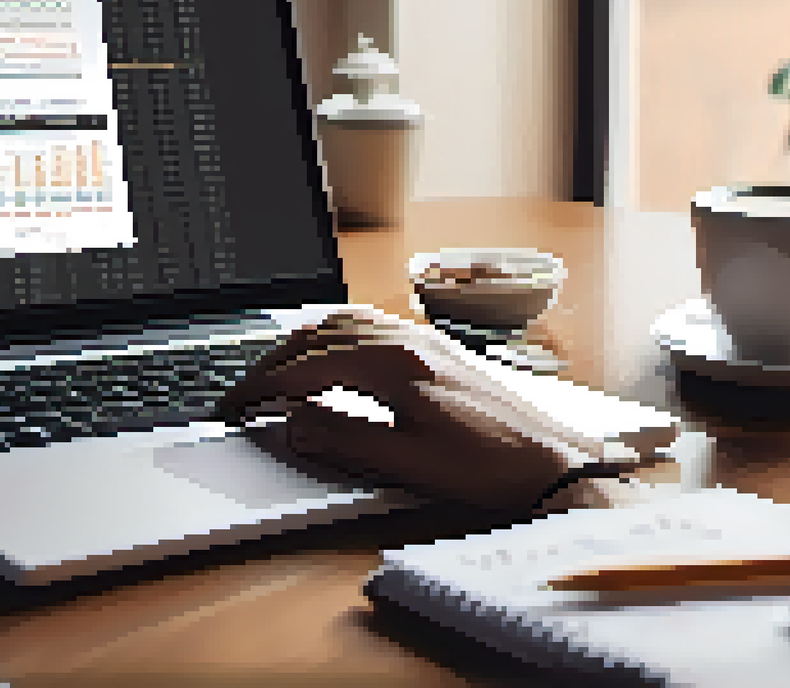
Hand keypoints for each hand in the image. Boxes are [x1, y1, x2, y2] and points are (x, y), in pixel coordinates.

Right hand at [217, 308, 617, 512]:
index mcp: (397, 367)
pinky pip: (371, 323)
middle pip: (319, 336)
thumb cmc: (490, 467)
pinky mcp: (437, 348)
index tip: (235, 407)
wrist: (554, 462)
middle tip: (242, 392)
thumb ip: (346, 440)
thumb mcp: (410, 465)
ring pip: (344, 323)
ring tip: (274, 371)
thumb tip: (293, 423)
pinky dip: (335, 334)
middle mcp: (409, 342)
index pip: (309, 368)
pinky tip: (330, 352)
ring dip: (301, 343)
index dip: (263, 388)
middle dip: (272, 362)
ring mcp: (424, 339)